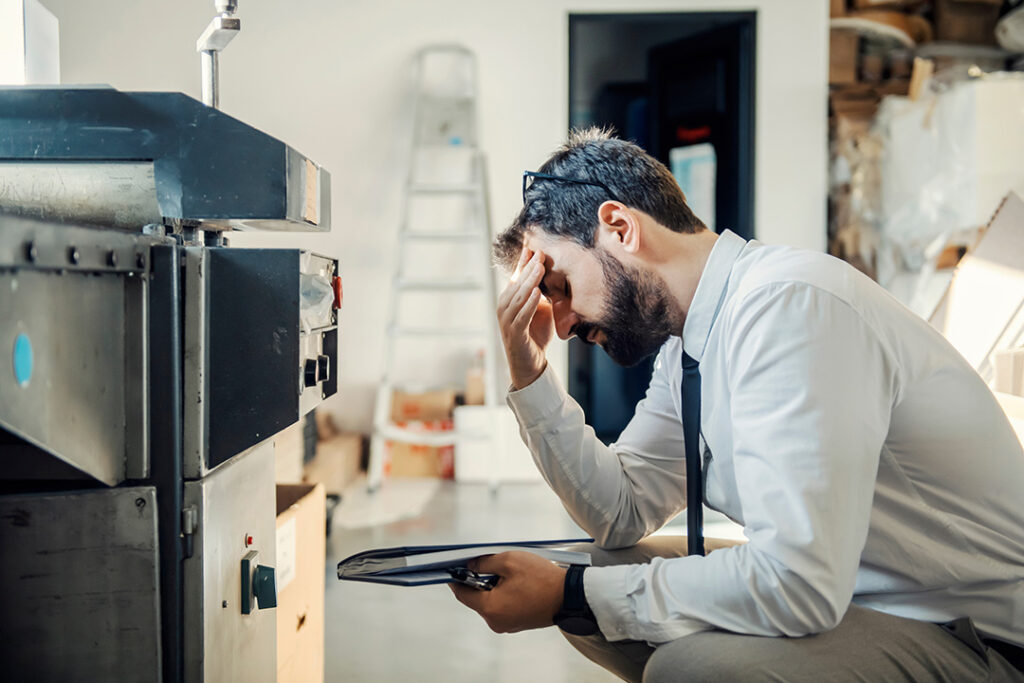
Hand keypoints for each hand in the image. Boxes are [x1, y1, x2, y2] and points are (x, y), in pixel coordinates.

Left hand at [448, 551, 565, 633]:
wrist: (570, 596)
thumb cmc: (541, 578)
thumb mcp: (509, 561)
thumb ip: (484, 563)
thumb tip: (470, 565)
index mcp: (491, 608)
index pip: (462, 594)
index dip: (455, 579)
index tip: (451, 568)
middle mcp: (496, 622)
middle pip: (476, 598)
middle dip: (477, 580)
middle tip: (484, 562)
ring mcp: (507, 625)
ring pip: (490, 602)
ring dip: (492, 586)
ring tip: (507, 571)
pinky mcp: (517, 624)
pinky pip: (502, 607)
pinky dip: (502, 594)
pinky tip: (514, 581)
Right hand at [497, 248, 554, 389]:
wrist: (530, 364)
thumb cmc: (536, 335)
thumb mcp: (541, 309)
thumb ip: (543, 294)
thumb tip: (555, 275)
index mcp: (509, 300)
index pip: (516, 276)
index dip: (523, 262)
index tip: (533, 246)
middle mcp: (504, 308)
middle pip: (517, 284)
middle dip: (528, 268)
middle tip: (540, 253)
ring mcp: (506, 321)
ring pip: (518, 297)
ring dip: (529, 281)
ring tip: (539, 267)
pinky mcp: (514, 333)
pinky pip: (521, 315)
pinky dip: (530, 303)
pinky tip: (538, 292)